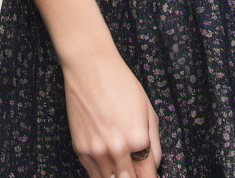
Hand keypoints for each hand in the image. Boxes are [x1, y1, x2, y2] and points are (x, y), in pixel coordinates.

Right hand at [61, 48, 161, 177]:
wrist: (89, 67)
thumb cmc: (120, 83)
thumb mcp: (147, 110)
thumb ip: (154, 143)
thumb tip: (154, 166)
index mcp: (138, 139)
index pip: (148, 176)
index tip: (152, 176)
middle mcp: (117, 150)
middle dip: (135, 177)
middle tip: (137, 170)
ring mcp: (96, 152)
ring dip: (119, 176)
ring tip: (123, 164)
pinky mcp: (80, 150)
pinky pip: (94, 174)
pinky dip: (103, 172)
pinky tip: (109, 161)